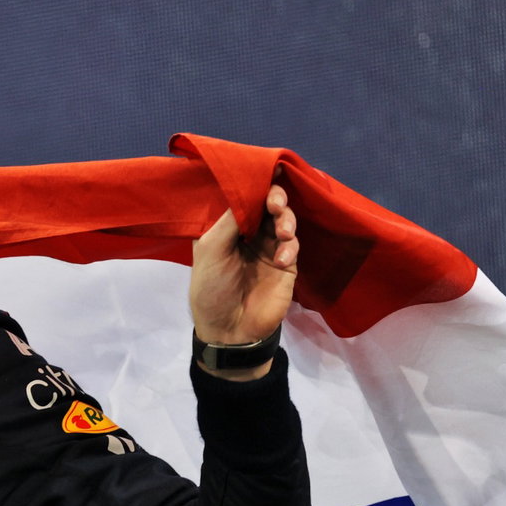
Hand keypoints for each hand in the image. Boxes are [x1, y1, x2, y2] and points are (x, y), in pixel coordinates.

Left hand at [189, 182, 298, 379]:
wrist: (231, 331)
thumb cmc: (212, 290)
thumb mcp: (211, 251)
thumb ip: (230, 220)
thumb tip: (248, 188)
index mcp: (225, 229)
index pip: (242, 199)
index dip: (253, 186)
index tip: (266, 173)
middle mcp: (247, 235)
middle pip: (267, 205)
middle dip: (275, 198)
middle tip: (275, 203)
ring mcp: (268, 249)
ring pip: (284, 221)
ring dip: (286, 220)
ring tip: (283, 232)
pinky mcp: (287, 264)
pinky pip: (293, 245)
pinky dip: (290, 247)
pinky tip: (283, 258)